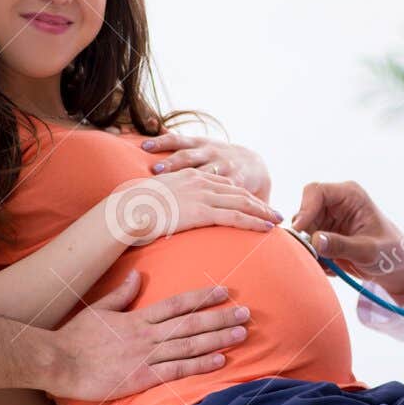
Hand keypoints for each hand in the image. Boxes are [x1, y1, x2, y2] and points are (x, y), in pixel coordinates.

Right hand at [41, 272, 252, 400]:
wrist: (58, 362)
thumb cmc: (75, 337)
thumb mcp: (98, 309)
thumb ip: (120, 294)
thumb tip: (136, 277)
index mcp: (137, 318)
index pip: (177, 304)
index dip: (203, 297)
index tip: (224, 291)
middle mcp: (146, 334)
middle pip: (190, 323)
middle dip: (220, 317)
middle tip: (246, 312)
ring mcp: (145, 356)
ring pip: (189, 345)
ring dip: (217, 338)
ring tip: (241, 333)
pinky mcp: (142, 378)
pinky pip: (177, 370)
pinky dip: (200, 365)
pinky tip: (219, 361)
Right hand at [107, 169, 282, 245]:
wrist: (126, 209)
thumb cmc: (135, 209)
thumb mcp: (156, 198)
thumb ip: (169, 200)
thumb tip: (169, 210)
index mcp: (189, 176)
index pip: (223, 183)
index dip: (242, 194)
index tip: (255, 203)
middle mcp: (199, 181)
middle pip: (238, 191)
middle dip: (258, 202)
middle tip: (275, 212)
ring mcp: (202, 194)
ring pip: (241, 202)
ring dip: (262, 212)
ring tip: (277, 221)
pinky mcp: (202, 210)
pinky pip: (234, 216)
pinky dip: (254, 222)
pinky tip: (266, 229)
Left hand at [142, 132, 270, 198]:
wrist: (253, 165)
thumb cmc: (215, 156)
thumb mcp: (198, 144)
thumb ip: (175, 139)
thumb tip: (151, 123)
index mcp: (198, 144)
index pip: (176, 140)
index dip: (160, 141)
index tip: (144, 146)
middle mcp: (210, 152)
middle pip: (188, 156)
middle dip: (172, 162)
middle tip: (156, 169)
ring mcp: (223, 166)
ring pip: (204, 174)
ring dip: (190, 182)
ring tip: (177, 191)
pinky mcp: (235, 181)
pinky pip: (224, 190)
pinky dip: (215, 197)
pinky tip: (204, 207)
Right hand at [291, 180, 403, 297]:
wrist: (396, 266)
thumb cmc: (390, 252)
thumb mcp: (368, 251)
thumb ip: (342, 245)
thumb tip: (315, 241)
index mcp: (349, 195)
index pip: (316, 191)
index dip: (305, 209)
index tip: (300, 231)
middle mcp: (335, 203)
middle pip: (304, 210)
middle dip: (304, 233)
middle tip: (311, 254)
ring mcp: (328, 219)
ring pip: (302, 229)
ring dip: (309, 247)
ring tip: (327, 264)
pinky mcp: (323, 234)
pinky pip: (307, 243)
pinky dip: (313, 256)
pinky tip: (331, 266)